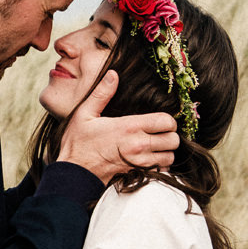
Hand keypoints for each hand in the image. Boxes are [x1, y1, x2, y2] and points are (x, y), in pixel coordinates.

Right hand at [57, 70, 178, 180]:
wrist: (74, 173)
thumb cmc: (77, 144)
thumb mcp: (84, 114)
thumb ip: (101, 93)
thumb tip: (113, 74)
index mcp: (129, 127)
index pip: (166, 121)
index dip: (167, 120)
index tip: (158, 120)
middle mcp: (138, 145)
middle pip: (173, 139)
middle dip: (169, 135)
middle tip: (159, 132)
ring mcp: (139, 162)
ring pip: (170, 156)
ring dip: (166, 150)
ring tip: (155, 146)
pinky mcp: (138, 174)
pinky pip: (161, 169)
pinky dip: (160, 164)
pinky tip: (150, 158)